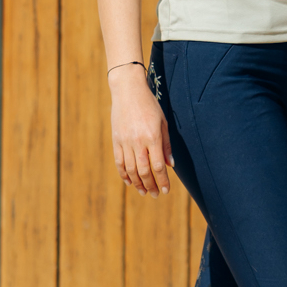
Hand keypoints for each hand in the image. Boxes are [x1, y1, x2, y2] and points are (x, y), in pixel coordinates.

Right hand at [110, 72, 172, 195]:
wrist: (128, 91)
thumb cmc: (150, 106)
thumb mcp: (163, 122)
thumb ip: (166, 145)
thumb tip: (171, 165)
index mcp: (153, 137)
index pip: (158, 166)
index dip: (163, 181)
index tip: (166, 190)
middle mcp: (138, 141)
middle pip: (144, 171)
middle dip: (151, 186)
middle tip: (156, 195)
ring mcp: (125, 142)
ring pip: (130, 169)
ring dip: (138, 183)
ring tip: (144, 192)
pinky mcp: (115, 140)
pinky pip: (119, 162)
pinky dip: (124, 174)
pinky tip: (130, 182)